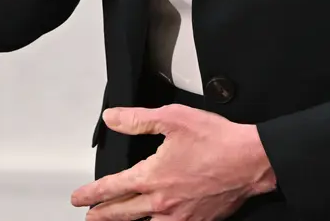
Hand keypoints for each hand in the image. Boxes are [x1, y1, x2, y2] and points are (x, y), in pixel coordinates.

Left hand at [70, 104, 275, 220]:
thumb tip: (112, 118)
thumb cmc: (216, 139)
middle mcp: (163, 202)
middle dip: (103, 214)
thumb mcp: (173, 119)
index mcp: (154, 177)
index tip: (78, 198)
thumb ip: (138, 119)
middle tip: (89, 216)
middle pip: (123, 213)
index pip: (113, 187)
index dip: (92, 193)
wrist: (251, 161)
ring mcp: (181, 216)